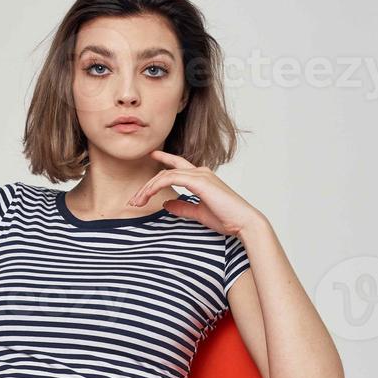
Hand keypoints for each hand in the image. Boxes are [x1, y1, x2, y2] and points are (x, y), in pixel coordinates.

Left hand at [132, 150, 266, 238]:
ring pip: (166, 175)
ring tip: (137, 201)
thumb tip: (166, 204)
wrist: (243, 221)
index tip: (152, 155)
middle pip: (167, 171)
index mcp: (202, 177)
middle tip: (134, 199)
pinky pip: (171, 178)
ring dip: (148, 188)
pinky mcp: (199, 182)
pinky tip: (149, 195)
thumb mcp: (199, 213)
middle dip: (148, 185)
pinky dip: (157, 186)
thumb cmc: (227, 218)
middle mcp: (200, 172)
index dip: (164, 158)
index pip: (178, 164)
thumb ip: (182, 207)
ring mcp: (200, 175)